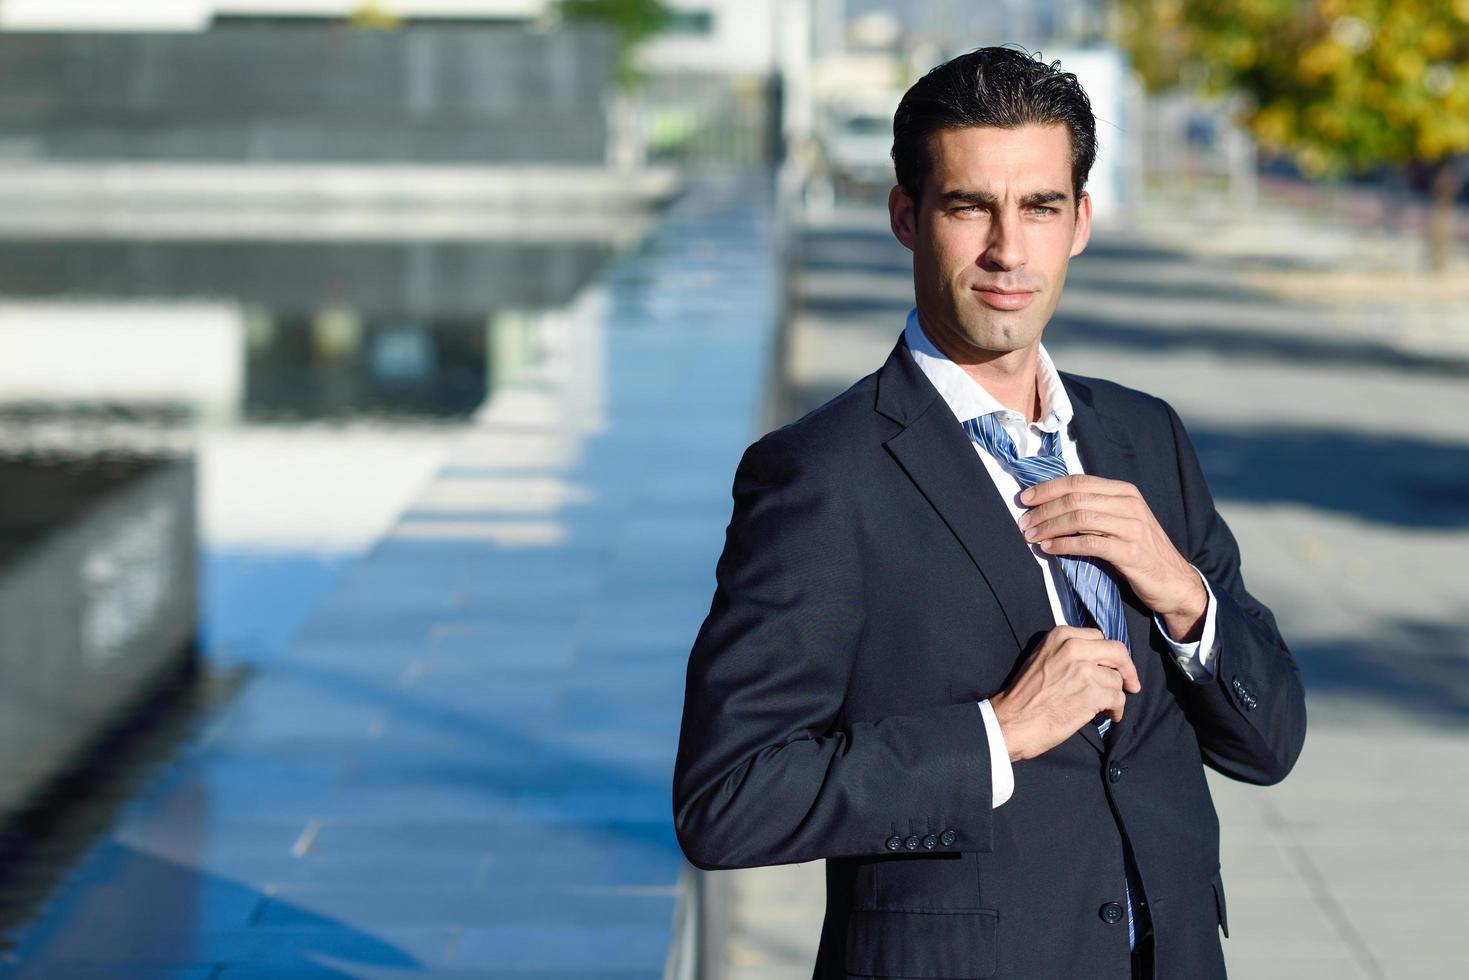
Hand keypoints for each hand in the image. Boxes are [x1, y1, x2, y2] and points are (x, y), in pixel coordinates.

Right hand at [989, 626, 1139, 761]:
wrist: (1012, 721)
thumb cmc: (1025, 695)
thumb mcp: (1043, 658)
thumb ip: (1069, 652)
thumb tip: (1100, 661)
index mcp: (1061, 635)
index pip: (1099, 637)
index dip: (1109, 655)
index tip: (1112, 667)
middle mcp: (1073, 647)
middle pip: (1117, 651)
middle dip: (1127, 669)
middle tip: (1131, 685)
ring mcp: (1084, 669)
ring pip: (1118, 679)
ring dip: (1115, 695)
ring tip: (1105, 707)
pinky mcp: (1092, 693)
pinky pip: (1118, 698)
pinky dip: (1116, 710)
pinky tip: (1108, 716)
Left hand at [1017, 475, 1206, 641]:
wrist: (1173, 581)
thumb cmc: (1140, 551)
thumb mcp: (1120, 521)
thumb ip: (1094, 509)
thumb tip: (1049, 506)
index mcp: (1125, 491)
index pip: (1078, 481)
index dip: (1047, 489)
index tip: (1024, 499)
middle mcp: (1129, 504)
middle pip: (1075, 498)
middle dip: (1044, 510)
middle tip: (1024, 523)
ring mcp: (1132, 527)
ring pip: (1079, 518)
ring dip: (1049, 527)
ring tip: (1031, 537)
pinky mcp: (1131, 552)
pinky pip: (1089, 544)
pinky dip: (1065, 545)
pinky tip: (1049, 549)